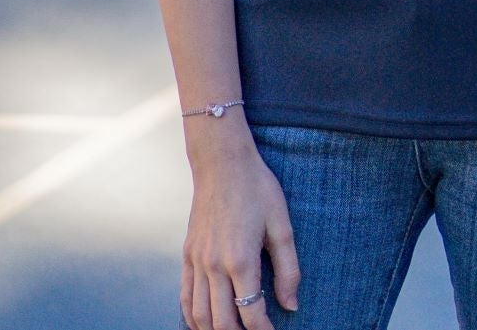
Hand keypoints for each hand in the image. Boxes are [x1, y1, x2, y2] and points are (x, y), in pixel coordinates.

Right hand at [180, 126, 299, 329]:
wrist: (223, 163)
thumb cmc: (257, 189)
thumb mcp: (282, 225)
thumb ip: (288, 268)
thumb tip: (292, 305)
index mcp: (241, 260)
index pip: (251, 312)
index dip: (263, 329)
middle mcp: (215, 266)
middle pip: (222, 322)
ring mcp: (197, 263)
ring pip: (199, 316)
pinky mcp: (187, 256)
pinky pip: (184, 298)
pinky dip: (192, 318)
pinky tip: (204, 323)